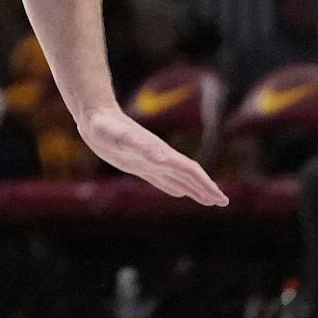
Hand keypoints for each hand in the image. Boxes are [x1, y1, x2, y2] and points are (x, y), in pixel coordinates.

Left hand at [78, 106, 228, 205]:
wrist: (94, 116)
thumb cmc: (107, 126)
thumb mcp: (122, 138)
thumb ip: (142, 146)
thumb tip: (164, 158)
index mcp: (160, 152)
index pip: (189, 170)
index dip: (205, 184)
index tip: (220, 197)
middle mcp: (159, 156)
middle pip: (189, 175)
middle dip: (206, 188)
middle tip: (223, 202)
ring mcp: (150, 160)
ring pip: (178, 177)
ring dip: (194, 189)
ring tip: (208, 200)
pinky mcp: (138, 164)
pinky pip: (161, 178)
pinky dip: (174, 186)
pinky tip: (180, 192)